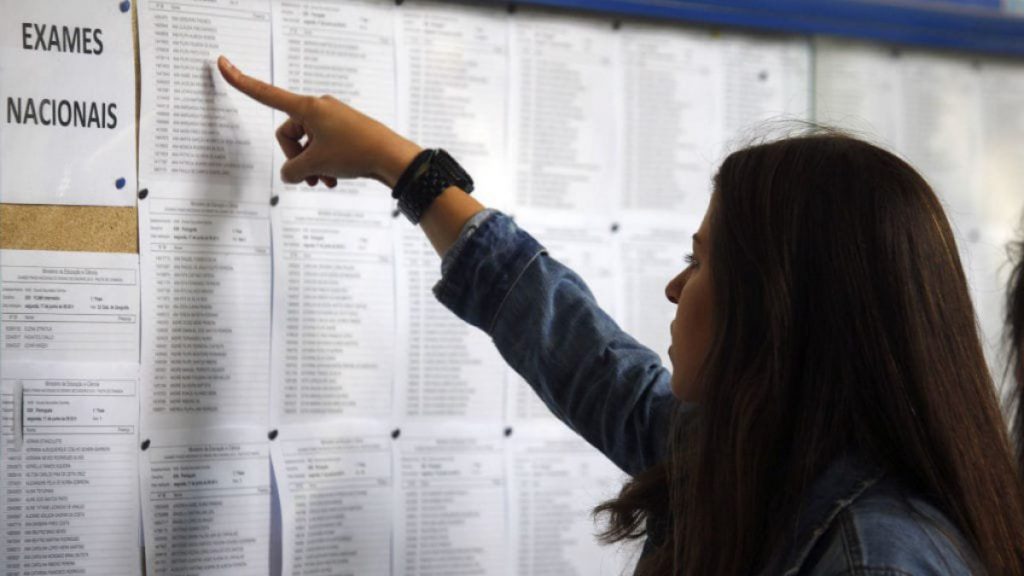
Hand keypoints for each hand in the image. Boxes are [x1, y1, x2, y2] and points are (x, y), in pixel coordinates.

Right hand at [216, 55, 422, 187]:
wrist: (392, 158)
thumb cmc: (355, 153)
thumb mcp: (316, 164)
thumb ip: (292, 170)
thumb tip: (291, 174)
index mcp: (307, 107)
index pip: (266, 94)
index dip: (242, 82)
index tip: (222, 64)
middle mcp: (319, 108)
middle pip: (290, 135)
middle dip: (296, 160)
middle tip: (310, 179)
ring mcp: (333, 119)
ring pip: (308, 146)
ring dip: (312, 167)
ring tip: (326, 183)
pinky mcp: (345, 132)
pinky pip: (323, 148)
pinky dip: (325, 166)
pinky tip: (335, 181)